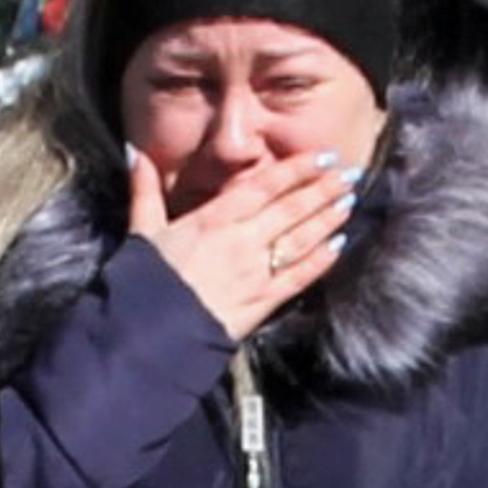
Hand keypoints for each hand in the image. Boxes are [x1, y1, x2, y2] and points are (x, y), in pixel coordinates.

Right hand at [132, 150, 358, 337]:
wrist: (148, 333)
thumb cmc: (142, 280)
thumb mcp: (142, 230)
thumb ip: (145, 191)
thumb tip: (138, 154)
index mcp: (213, 218)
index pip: (264, 186)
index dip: (296, 169)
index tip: (322, 155)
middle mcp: (240, 240)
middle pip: (290, 209)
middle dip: (322, 189)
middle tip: (350, 173)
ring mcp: (254, 272)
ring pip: (300, 239)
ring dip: (327, 219)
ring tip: (350, 201)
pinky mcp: (261, 302)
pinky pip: (297, 277)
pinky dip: (320, 261)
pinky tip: (339, 246)